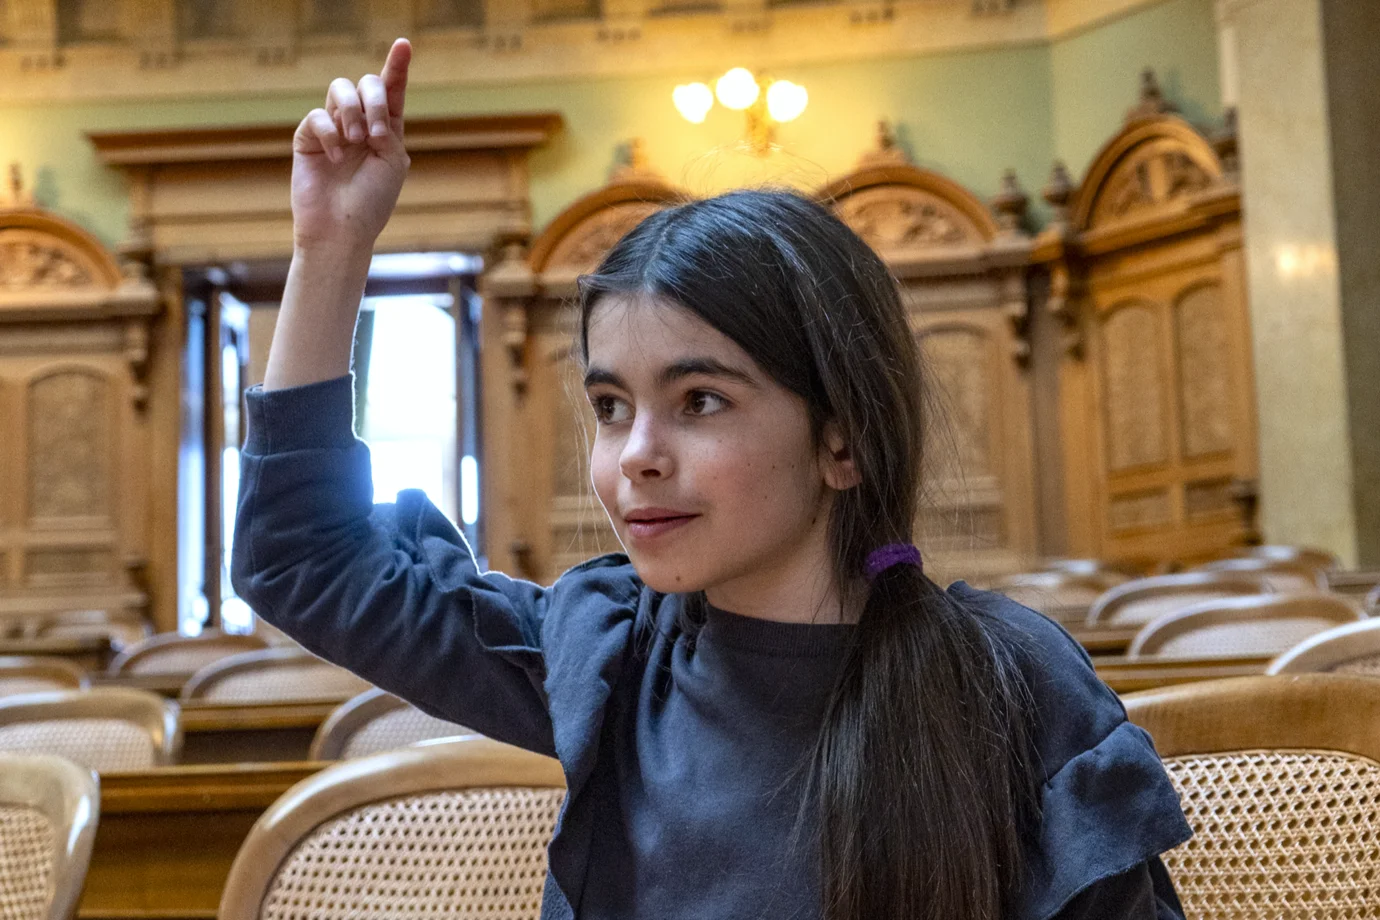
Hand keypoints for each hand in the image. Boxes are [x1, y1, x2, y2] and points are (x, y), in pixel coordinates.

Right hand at [291, 38, 411, 250]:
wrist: (342, 230)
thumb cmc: (372, 202)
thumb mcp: (393, 161)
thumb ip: (388, 127)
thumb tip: (369, 108)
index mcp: (386, 130)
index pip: (392, 91)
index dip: (397, 67)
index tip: (405, 44)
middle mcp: (360, 125)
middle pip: (366, 83)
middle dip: (375, 100)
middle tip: (377, 134)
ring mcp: (333, 129)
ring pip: (339, 88)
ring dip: (353, 111)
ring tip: (357, 141)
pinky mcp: (308, 138)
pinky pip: (317, 116)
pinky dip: (329, 133)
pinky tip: (335, 157)